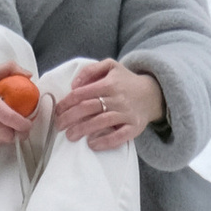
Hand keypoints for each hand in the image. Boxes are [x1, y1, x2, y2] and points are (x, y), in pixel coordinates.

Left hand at [50, 59, 164, 152]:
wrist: (152, 94)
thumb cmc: (125, 81)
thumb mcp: (110, 66)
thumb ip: (90, 70)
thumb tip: (74, 84)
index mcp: (109, 83)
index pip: (83, 93)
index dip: (67, 102)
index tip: (57, 111)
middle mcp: (118, 98)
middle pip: (89, 108)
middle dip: (70, 117)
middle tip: (59, 125)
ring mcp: (127, 113)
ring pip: (102, 122)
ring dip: (83, 129)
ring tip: (70, 136)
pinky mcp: (135, 127)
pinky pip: (120, 136)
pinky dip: (105, 142)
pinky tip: (92, 144)